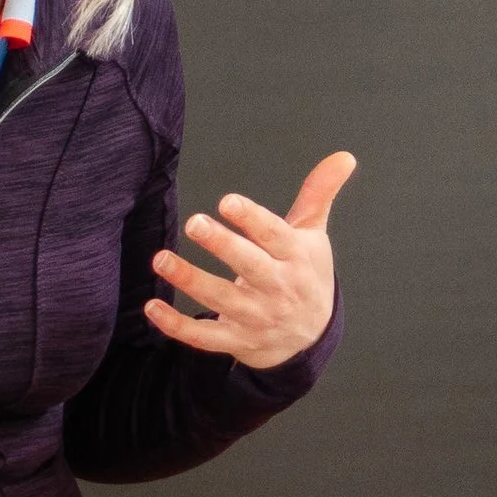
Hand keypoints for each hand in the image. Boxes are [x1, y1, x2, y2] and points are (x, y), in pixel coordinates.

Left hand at [144, 152, 355, 370]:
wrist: (311, 337)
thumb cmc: (306, 275)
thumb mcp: (314, 235)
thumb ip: (319, 194)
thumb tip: (343, 157)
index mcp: (296, 258)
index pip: (275, 236)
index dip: (252, 219)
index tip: (227, 201)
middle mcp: (278, 288)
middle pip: (249, 266)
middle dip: (222, 245)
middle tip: (193, 223)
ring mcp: (256, 317)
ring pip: (221, 299)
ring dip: (190, 280)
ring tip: (161, 259)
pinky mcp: (237, 340)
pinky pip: (204, 337)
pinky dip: (177, 326)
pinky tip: (152, 307)